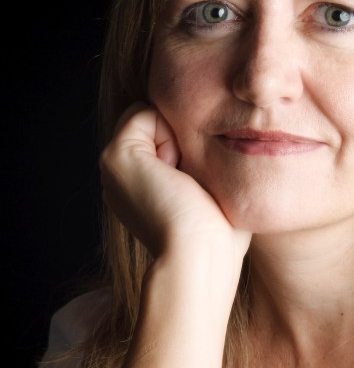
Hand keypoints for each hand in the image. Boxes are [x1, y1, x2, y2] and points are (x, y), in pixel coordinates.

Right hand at [100, 103, 250, 262]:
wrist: (199, 255)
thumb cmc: (220, 236)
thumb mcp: (216, 192)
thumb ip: (209, 164)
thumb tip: (225, 137)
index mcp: (144, 185)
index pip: (169, 134)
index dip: (192, 146)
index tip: (198, 187)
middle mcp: (124, 175)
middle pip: (161, 122)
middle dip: (185, 140)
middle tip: (190, 185)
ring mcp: (114, 165)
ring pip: (152, 115)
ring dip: (178, 139)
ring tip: (182, 181)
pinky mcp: (115, 156)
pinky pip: (144, 112)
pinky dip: (168, 133)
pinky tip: (173, 173)